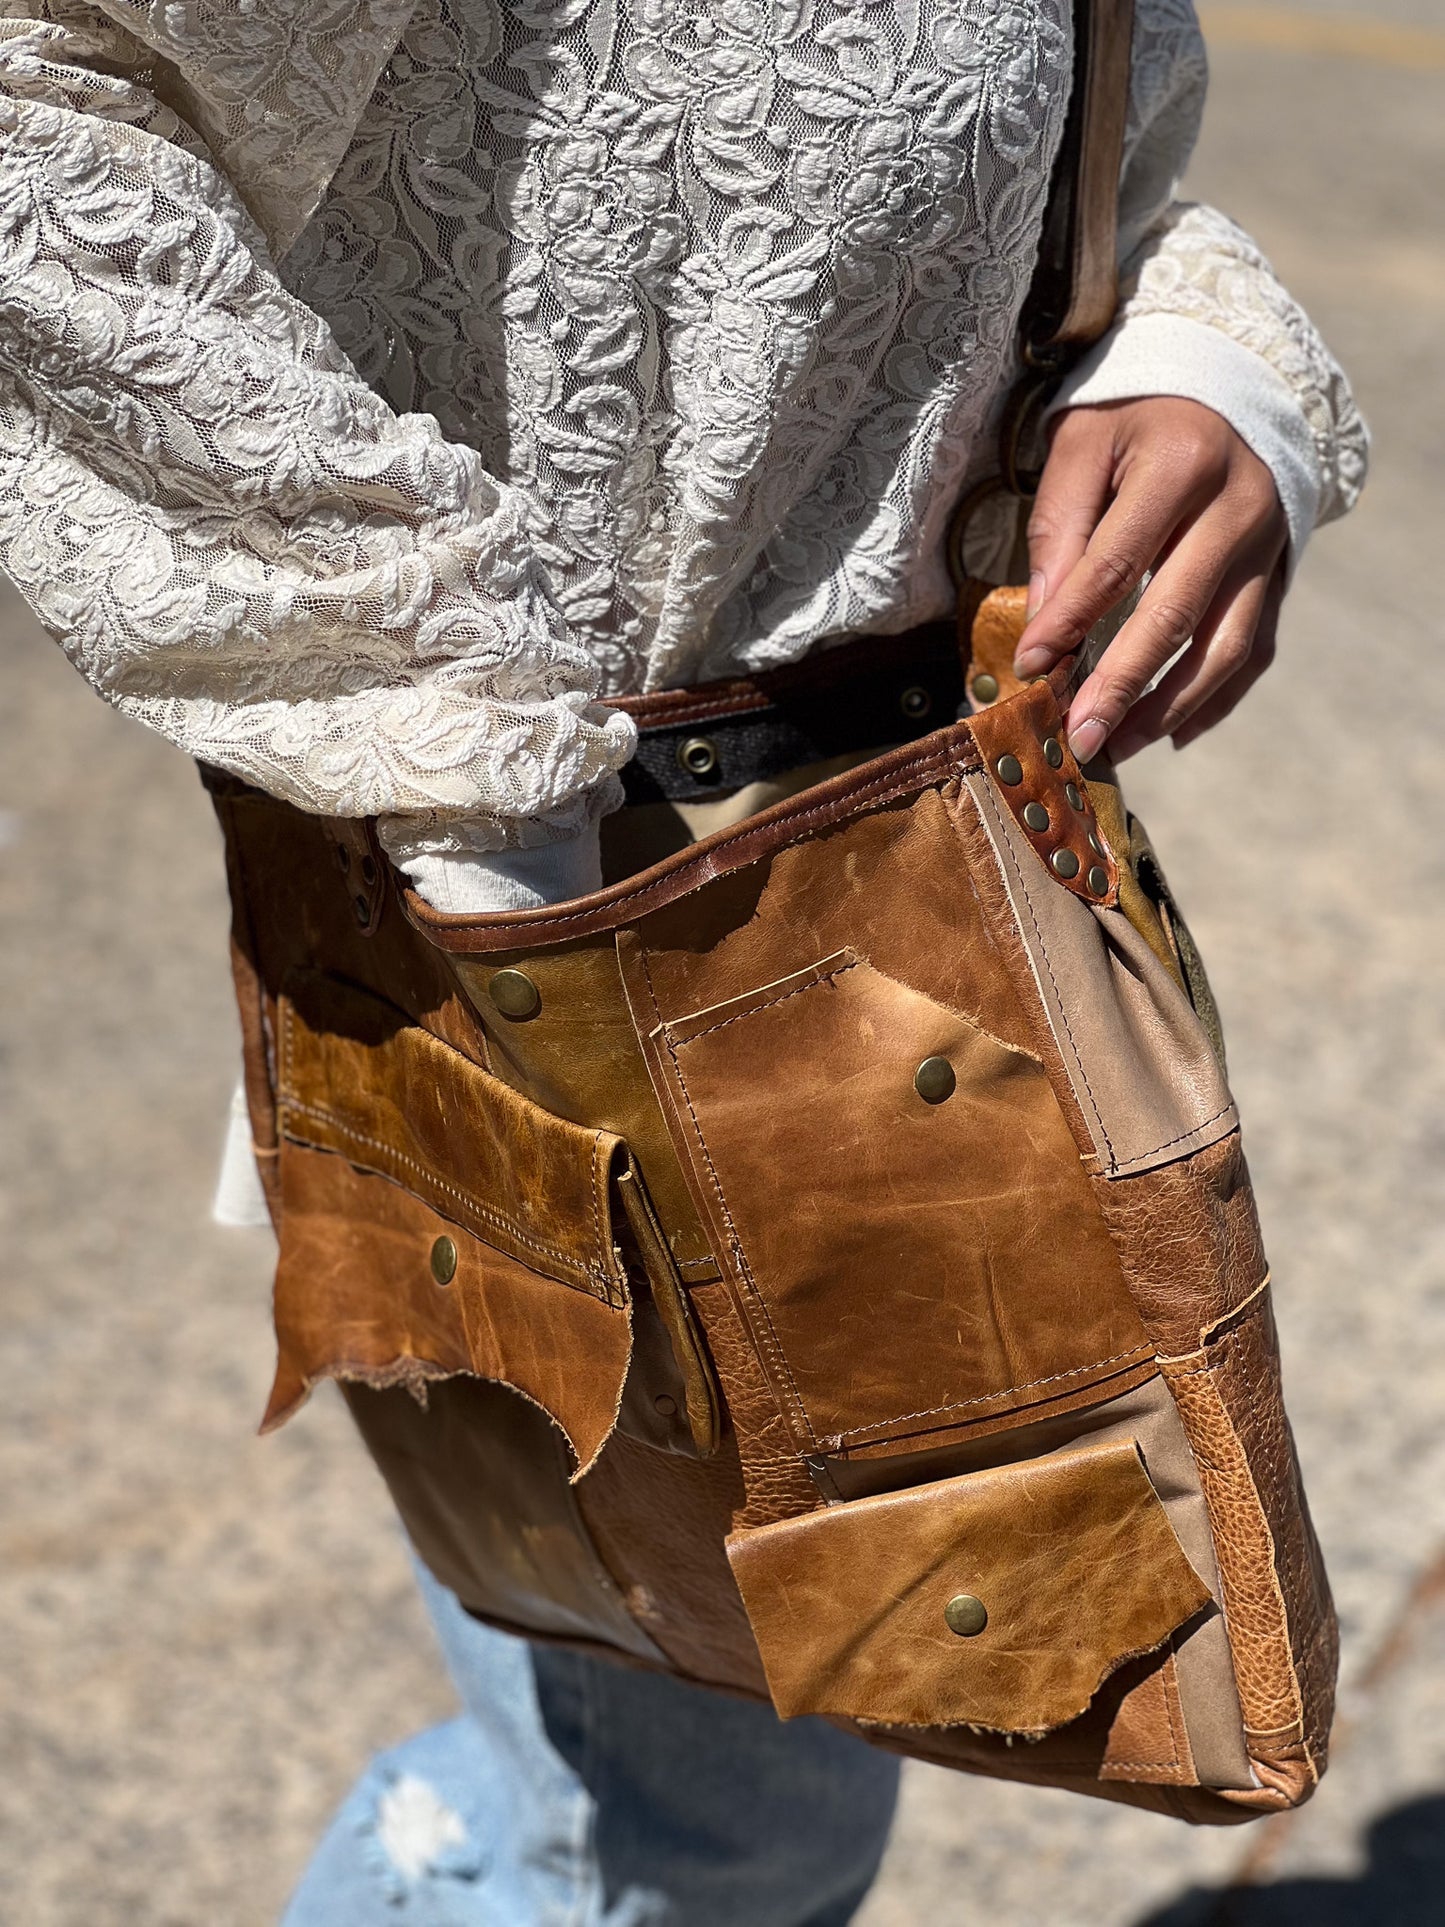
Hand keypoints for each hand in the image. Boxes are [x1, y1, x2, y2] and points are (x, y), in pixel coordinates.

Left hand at [1011, 397, 1288, 762]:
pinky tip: (1174, 735)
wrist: (1227, 382)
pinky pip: (1255, 650)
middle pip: (1176, 615)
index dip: (1070, 622)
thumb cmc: (1137, 415)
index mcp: (1183, 464)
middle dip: (1122, 686)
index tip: (1030, 667)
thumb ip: (1060, 528)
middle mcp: (1239, 508)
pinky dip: (1217, 700)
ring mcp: (1268, 547)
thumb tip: (1044, 624)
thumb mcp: (1083, 443)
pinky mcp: (1280, 574)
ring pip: (1225, 646)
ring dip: (1170, 708)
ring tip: (1118, 745)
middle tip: (1079, 737)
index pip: (1117, 563)